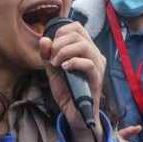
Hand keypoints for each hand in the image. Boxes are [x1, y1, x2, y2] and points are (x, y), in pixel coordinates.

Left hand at [39, 22, 105, 141]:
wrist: (75, 113)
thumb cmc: (67, 90)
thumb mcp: (53, 70)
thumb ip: (48, 55)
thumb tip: (44, 39)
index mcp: (85, 49)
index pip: (77, 27)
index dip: (61, 32)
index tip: (51, 47)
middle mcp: (95, 54)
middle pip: (78, 34)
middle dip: (59, 43)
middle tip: (52, 58)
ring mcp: (98, 66)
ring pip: (84, 46)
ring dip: (64, 52)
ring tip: (56, 63)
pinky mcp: (97, 79)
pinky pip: (89, 64)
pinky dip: (73, 63)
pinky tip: (64, 68)